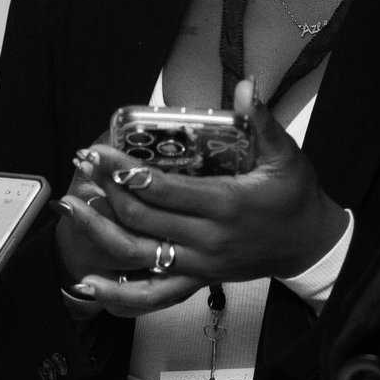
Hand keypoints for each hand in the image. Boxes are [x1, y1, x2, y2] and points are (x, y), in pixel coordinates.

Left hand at [69, 80, 348, 314]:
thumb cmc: (295, 198)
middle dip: (105, 191)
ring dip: (99, 232)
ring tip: (70, 208)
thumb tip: (247, 86)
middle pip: (143, 219)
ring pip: (138, 255)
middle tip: (81, 164)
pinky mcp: (196, 280)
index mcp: (226, 205)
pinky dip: (119, 294)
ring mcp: (199, 265)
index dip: (126, 173)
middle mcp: (207, 240)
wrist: (309, 246)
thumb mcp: (286, 156)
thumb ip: (262, 121)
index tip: (100, 152)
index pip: (164, 190)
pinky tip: (89, 283)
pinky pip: (153, 294)